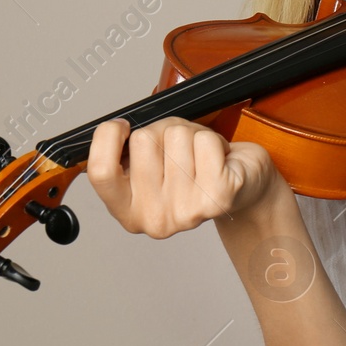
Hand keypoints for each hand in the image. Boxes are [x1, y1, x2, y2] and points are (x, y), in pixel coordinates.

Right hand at [86, 116, 282, 237]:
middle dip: (163, 130)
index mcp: (129, 212)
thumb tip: (116, 129)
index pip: (100, 171)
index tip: (122, 127)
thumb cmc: (196, 171)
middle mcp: (154, 219)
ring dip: (192, 134)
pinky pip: (205, 142)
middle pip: (144, 140)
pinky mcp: (217, 197)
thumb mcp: (152, 166)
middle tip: (181, 149)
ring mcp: (186, 212)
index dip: (107, 137)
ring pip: (176, 136)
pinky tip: (219, 159)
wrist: (245, 189)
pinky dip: (213, 140)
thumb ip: (128, 153)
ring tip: (202, 155)